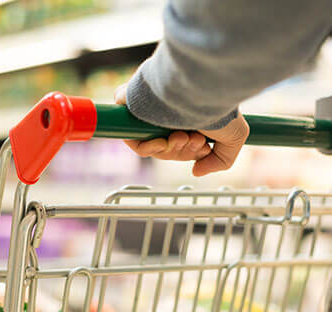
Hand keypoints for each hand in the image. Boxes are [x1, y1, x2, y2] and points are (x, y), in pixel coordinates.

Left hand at [114, 84, 249, 175]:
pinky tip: (165, 141)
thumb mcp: (234, 137)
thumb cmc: (220, 105)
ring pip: (150, 146)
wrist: (203, 85)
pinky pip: (131, 136)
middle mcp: (167, 112)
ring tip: (184, 136)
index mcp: (186, 116)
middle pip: (165, 148)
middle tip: (195, 140)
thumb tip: (196, 171)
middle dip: (182, 152)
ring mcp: (149, 110)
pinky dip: (147, 146)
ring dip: (169, 149)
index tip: (203, 148)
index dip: (189, 152)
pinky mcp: (131, 105)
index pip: (178, 145)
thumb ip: (220, 160)